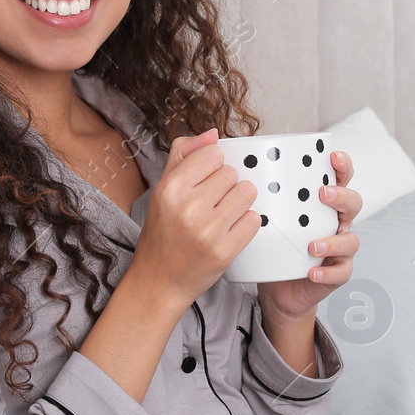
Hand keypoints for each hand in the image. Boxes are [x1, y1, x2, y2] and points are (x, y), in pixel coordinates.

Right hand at [127, 128, 260, 313]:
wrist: (159, 281)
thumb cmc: (161, 233)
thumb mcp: (162, 190)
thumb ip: (184, 155)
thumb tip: (212, 134)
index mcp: (170, 189)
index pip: (213, 154)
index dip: (213, 165)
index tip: (206, 180)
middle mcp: (188, 208)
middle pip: (232, 173)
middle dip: (227, 185)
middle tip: (212, 202)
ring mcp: (208, 231)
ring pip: (247, 193)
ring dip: (240, 201)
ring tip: (224, 214)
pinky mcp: (225, 251)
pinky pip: (254, 219)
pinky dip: (247, 222)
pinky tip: (231, 229)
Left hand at [257, 149, 362, 321]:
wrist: (278, 287)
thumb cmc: (274, 246)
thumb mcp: (266, 218)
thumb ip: (259, 195)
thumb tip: (232, 167)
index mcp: (322, 204)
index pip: (340, 178)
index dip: (342, 165)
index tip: (332, 156)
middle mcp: (336, 222)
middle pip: (353, 203)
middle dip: (342, 196)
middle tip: (323, 193)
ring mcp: (339, 248)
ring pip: (351, 240)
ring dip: (333, 241)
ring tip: (312, 245)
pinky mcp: (337, 273)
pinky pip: (341, 271)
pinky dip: (328, 272)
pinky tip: (312, 272)